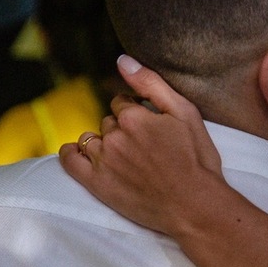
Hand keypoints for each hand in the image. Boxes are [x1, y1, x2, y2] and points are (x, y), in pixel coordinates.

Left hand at [59, 55, 225, 235]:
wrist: (195, 206)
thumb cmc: (197, 160)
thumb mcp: (185, 113)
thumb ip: (151, 84)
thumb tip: (122, 60)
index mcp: (135, 117)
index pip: (121, 102)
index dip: (135, 111)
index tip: (148, 126)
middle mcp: (114, 136)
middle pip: (108, 122)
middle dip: (121, 129)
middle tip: (143, 147)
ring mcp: (103, 161)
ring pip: (92, 139)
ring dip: (103, 143)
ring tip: (124, 157)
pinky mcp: (97, 184)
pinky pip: (70, 161)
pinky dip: (70, 153)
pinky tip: (79, 153)